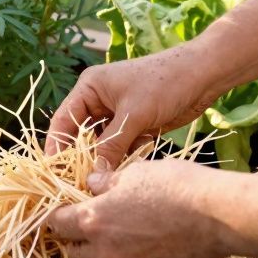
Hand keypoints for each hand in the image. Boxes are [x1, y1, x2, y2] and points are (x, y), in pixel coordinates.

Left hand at [45, 159, 229, 257]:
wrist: (219, 216)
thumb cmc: (176, 186)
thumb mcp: (135, 173)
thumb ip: (105, 182)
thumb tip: (92, 184)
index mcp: (93, 220)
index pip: (57, 223)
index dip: (58, 216)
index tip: (64, 211)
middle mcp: (105, 251)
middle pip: (73, 253)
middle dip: (75, 240)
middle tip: (89, 225)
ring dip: (102, 253)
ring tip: (123, 234)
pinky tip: (147, 245)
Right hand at [46, 45, 225, 168]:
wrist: (204, 75)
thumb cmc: (164, 83)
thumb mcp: (134, 115)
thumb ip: (111, 145)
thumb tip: (94, 176)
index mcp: (89, 88)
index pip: (64, 121)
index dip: (56, 146)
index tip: (53, 172)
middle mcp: (99, 101)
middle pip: (81, 136)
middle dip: (83, 158)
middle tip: (80, 183)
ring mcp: (118, 114)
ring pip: (102, 145)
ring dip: (106, 160)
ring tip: (105, 180)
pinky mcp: (135, 125)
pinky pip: (121, 147)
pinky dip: (125, 157)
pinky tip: (132, 165)